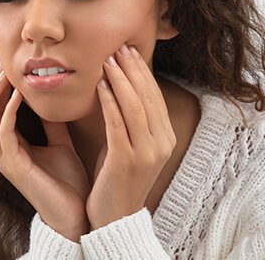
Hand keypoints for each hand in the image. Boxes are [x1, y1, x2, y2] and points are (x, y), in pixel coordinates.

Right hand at [0, 65, 89, 240]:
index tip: (11, 66)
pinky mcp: (13, 166)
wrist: (76, 214)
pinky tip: (20, 95)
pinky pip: (4, 133)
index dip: (0, 88)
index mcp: (12, 146)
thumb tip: (52, 99)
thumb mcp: (60, 143)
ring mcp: (5, 159)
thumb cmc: (67, 182)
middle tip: (4, 64)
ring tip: (6, 74)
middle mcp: (3, 151)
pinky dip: (9, 111)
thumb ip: (52, 123)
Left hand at [86, 44, 176, 229]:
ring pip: (135, 107)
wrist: (114, 216)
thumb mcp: (129, 144)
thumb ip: (129, 119)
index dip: (141, 71)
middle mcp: (161, 143)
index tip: (128, 50)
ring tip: (107, 60)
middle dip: (132, 69)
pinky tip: (100, 86)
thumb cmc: (117, 176)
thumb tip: (117, 84)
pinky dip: (110, 102)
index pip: (154, 96)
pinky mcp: (127, 161)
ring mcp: (146, 153)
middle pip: (147, 97)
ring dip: (121, 80)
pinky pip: (118, 124)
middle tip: (118, 47)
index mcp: (165, 137)